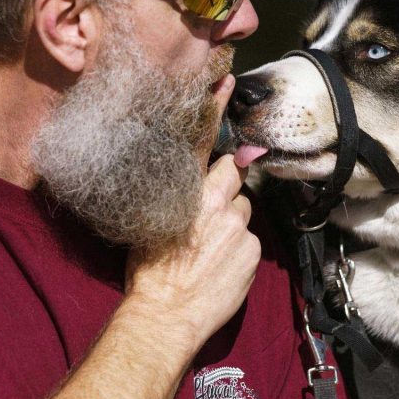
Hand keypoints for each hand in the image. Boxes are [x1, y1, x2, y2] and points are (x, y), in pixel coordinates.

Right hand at [124, 74, 260, 350]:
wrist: (165, 315)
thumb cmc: (148, 273)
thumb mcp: (149, 224)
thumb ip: (174, 196)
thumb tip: (189, 183)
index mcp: (185, 192)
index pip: (201, 141)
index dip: (215, 108)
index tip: (226, 82)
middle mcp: (214, 202)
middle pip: (232, 176)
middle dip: (227, 186)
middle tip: (212, 211)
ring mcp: (236, 226)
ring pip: (243, 210)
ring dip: (233, 221)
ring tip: (211, 248)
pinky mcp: (251, 250)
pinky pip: (250, 239)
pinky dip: (240, 248)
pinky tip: (221, 265)